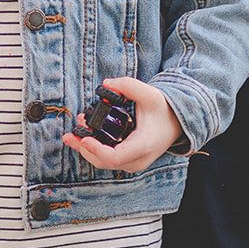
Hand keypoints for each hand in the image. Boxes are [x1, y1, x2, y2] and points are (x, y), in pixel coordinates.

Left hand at [62, 76, 183, 173]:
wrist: (176, 124)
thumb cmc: (163, 111)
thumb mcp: (150, 94)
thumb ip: (129, 85)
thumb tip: (107, 84)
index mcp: (143, 146)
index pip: (115, 157)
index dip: (96, 149)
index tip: (84, 137)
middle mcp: (137, 159)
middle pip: (104, 161)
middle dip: (84, 147)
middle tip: (72, 131)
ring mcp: (132, 163)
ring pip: (103, 163)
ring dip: (86, 148)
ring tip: (76, 130)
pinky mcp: (128, 162)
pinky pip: (107, 160)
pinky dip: (93, 150)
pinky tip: (83, 136)